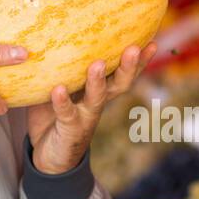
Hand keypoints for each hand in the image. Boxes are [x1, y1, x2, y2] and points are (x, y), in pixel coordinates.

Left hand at [27, 42, 156, 174]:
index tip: (152, 41)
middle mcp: (97, 103)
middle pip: (119, 83)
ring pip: (97, 98)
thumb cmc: (53, 118)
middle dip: (129, 67)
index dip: (139, 60)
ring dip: (98, 81)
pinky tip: (58, 89)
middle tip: (134, 48)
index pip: (121, 72)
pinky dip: (62, 101)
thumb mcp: (56, 89)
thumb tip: (47, 38)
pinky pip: (66, 113)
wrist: (50, 160)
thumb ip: (56, 68)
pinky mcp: (69, 129)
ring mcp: (86, 116)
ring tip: (98, 64)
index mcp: (98, 91)